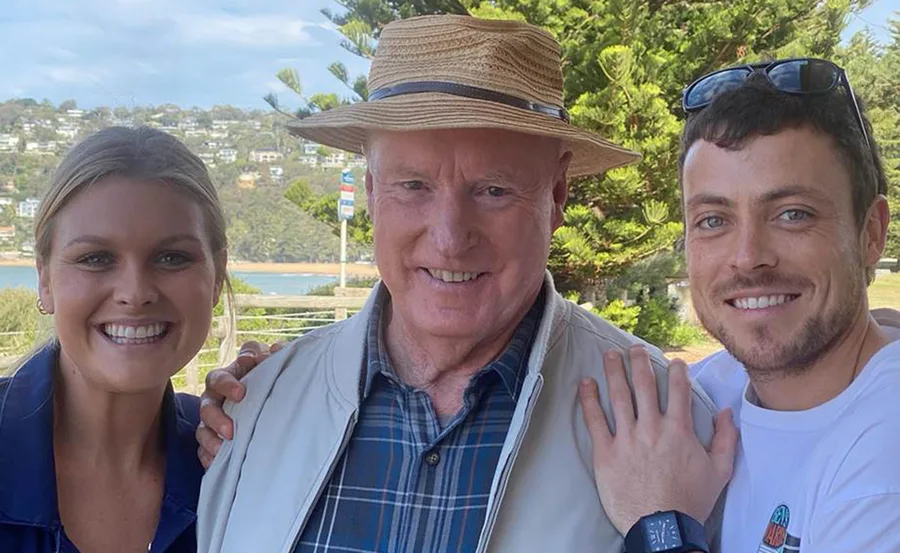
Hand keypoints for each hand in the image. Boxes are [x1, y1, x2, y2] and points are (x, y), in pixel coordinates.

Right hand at [196, 340, 284, 468]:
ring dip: (211, 442)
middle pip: (206, 407)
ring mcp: (211, 421)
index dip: (227, 385)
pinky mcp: (213, 440)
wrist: (269, 395)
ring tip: (223, 451)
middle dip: (216, 419)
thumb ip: (271, 355)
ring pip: (202, 431)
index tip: (241, 393)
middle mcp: (214, 399)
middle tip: (231, 432)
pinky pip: (203, 451)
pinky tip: (215, 464)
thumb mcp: (268, 362)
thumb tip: (277, 349)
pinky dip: (208, 458)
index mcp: (226, 378)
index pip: (218, 379)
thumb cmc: (264, 375)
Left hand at [578, 345, 737, 534]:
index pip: (678, 390)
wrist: (663, 528)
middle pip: (645, 385)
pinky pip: (595, 420)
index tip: (673, 362)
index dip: (676, 371)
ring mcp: (627, 438)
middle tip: (634, 348)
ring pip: (619, 396)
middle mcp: (652, 427)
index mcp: (679, 430)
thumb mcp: (720, 471)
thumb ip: (725, 439)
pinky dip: (589, 399)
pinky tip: (586, 383)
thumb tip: (727, 413)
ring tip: (610, 355)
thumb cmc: (690, 502)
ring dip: (614, 371)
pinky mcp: (606, 452)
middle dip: (640, 362)